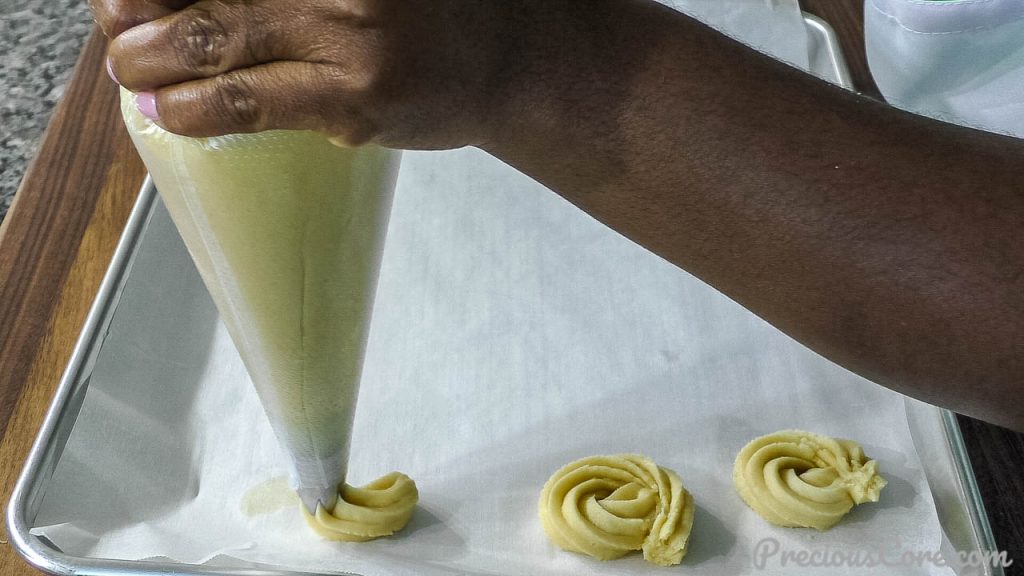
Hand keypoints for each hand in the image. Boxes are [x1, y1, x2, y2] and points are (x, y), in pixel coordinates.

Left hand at [99, 0, 524, 147]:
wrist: (509, 62)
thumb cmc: (429, 10)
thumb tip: (202, 1)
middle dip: (141, 8)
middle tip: (119, 22)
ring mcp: (350, 32)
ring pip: (214, 39)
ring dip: (151, 58)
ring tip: (131, 68)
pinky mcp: (357, 96)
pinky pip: (250, 101)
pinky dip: (195, 108)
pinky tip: (168, 110)